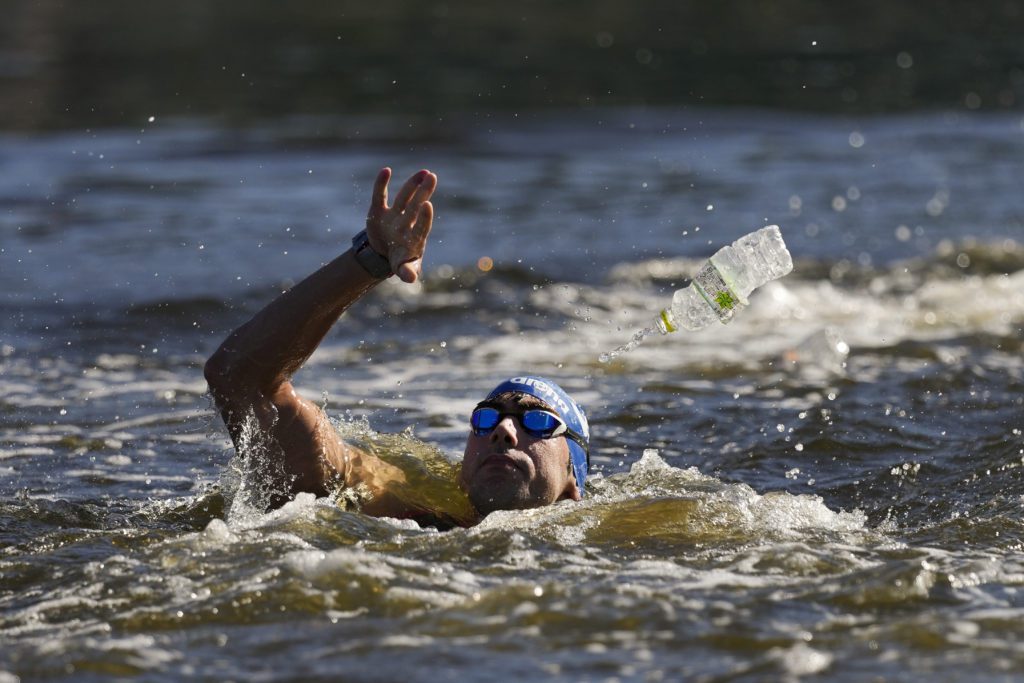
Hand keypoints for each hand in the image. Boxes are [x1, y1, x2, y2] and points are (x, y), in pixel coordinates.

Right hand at [365, 167, 436, 282]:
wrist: (383, 253)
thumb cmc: (400, 261)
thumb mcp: (402, 268)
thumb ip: (407, 272)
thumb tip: (411, 279)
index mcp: (415, 238)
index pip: (421, 226)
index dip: (424, 217)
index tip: (428, 205)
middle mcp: (407, 223)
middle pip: (415, 206)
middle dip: (423, 193)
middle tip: (432, 177)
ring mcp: (394, 215)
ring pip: (404, 197)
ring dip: (412, 184)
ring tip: (424, 172)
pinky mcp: (379, 211)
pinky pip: (380, 196)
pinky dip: (381, 184)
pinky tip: (386, 170)